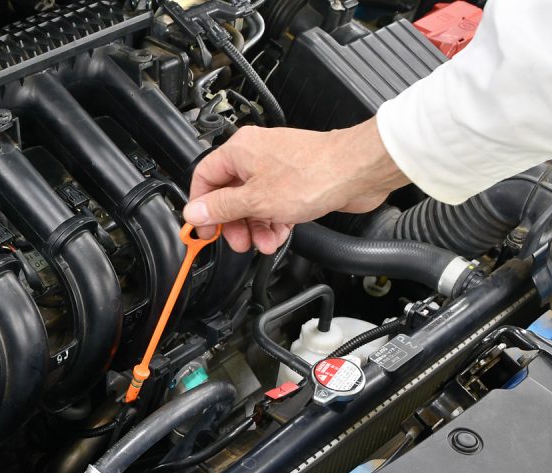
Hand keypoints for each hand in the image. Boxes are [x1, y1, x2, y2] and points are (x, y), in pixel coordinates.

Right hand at [183, 117, 408, 253]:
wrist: (357, 171)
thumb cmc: (313, 174)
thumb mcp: (256, 200)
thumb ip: (222, 208)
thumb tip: (195, 212)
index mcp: (239, 151)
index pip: (205, 178)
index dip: (200, 206)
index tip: (203, 229)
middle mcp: (255, 156)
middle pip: (229, 194)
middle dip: (233, 223)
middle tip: (238, 242)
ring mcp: (276, 168)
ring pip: (253, 202)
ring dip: (255, 227)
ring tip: (264, 243)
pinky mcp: (295, 180)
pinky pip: (273, 203)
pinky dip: (273, 221)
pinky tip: (278, 235)